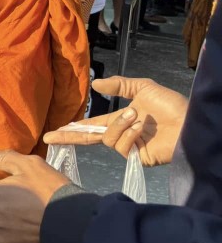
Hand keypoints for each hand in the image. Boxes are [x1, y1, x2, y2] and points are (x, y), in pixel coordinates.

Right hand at [42, 76, 186, 165]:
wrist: (192, 122)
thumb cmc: (172, 105)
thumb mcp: (143, 88)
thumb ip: (119, 86)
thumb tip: (95, 85)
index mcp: (121, 120)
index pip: (92, 125)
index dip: (74, 128)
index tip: (57, 129)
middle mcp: (122, 134)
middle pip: (89, 138)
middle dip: (70, 137)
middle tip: (51, 137)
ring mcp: (129, 147)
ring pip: (107, 138)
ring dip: (118, 125)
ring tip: (135, 116)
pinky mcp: (137, 157)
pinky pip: (121, 147)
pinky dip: (129, 135)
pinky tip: (141, 127)